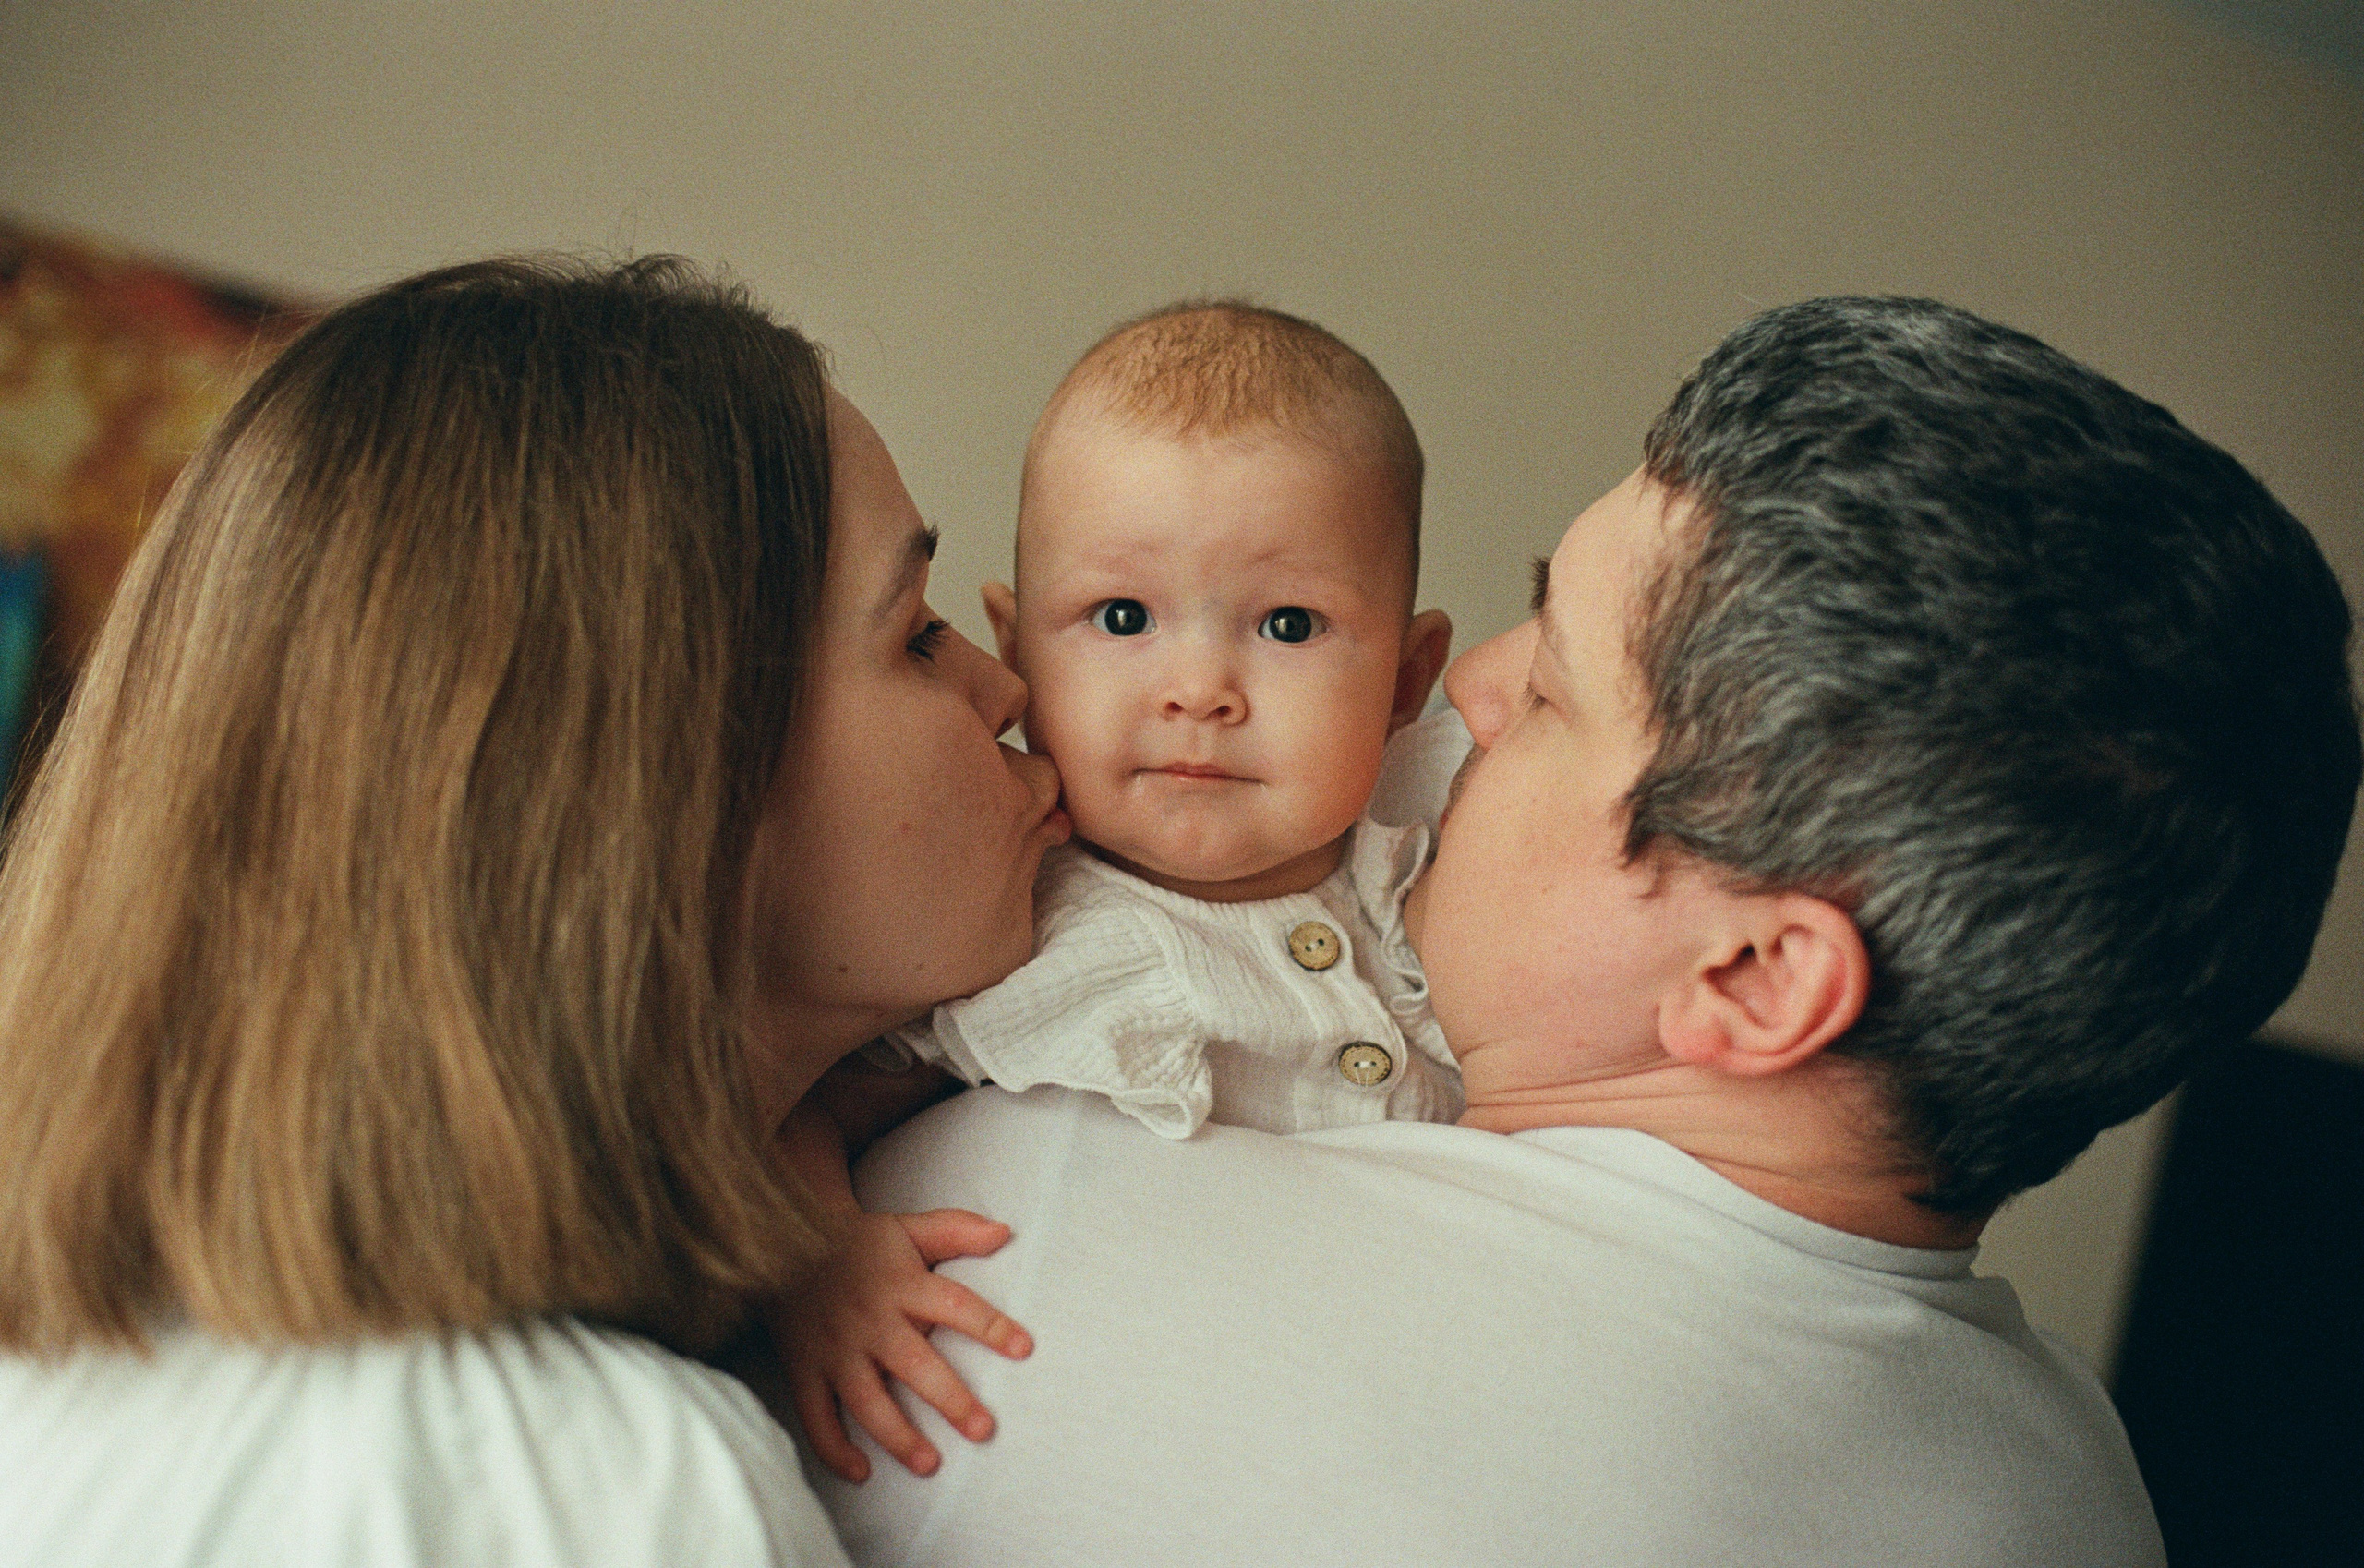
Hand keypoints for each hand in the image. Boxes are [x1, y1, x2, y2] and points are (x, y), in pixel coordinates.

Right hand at [774, 1208, 1032, 1482]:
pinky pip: (816, 1416)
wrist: (781, 1242)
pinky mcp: (805, 1371)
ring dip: (897, 1435)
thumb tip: (1005, 1232)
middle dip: (949, 1399)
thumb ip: (956, 1229)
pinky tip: (860, 1472)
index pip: (954, 1305)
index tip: (1024, 1348)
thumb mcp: (907, 1227)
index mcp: (902, 1285)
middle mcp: (871, 1321)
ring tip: (929, 1463)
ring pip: (866, 1400)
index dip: (990, 1326)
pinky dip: (833, 1448)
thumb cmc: (857, 1242)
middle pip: (914, 1363)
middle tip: (983, 1429)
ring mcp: (836, 1350)